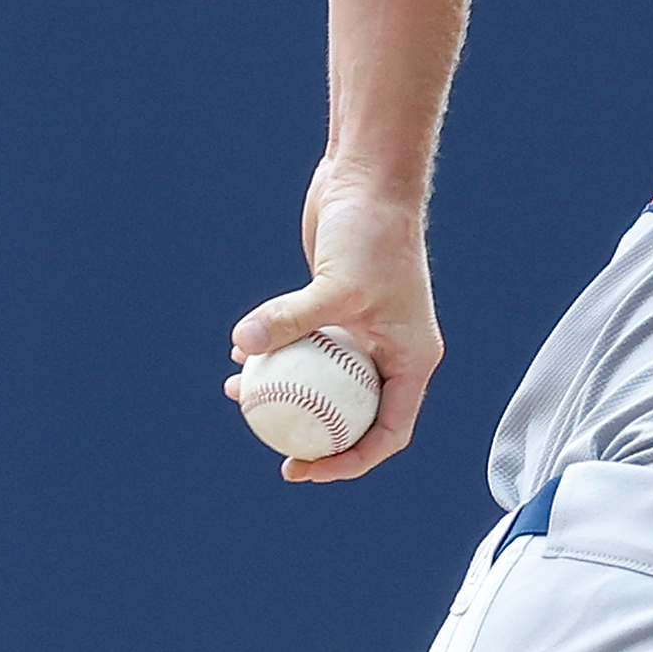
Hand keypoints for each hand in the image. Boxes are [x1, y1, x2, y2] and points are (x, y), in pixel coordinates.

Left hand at [226, 160, 442, 481]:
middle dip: (317, 439)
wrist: (370, 183)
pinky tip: (239, 351)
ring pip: (327, 382)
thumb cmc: (373, 233)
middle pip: (357, 415)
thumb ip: (292, 318)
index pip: (389, 431)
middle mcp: (394, 352)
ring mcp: (366, 332)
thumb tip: (243, 346)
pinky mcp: (339, 311)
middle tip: (277, 455)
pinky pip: (308, 348)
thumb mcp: (337, 284)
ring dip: (288, 396)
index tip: (306, 468)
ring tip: (241, 399)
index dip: (351, 461)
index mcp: (413, 359)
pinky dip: (278, 355)